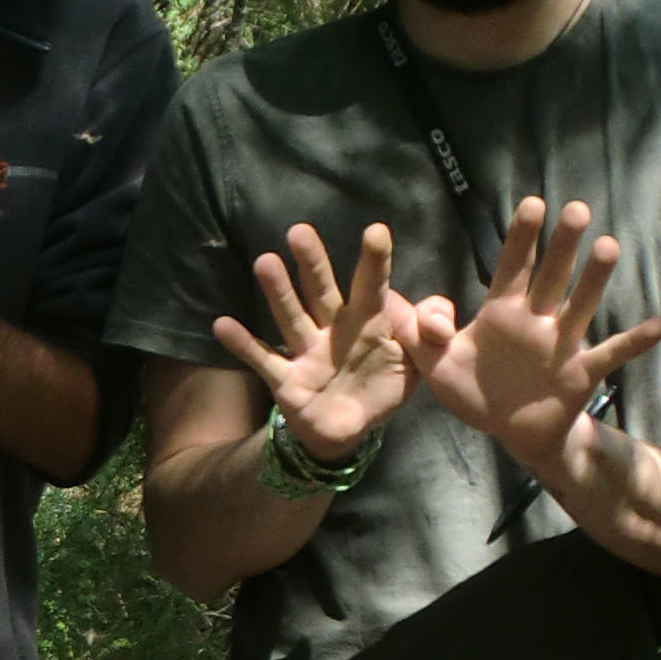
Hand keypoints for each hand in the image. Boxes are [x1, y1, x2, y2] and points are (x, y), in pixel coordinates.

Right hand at [207, 221, 419, 465]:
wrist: (348, 428)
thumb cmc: (381, 386)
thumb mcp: (418, 363)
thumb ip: (428, 334)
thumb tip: (438, 311)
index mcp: (367, 324)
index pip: (372, 288)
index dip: (375, 262)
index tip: (376, 231)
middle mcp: (332, 330)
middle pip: (321, 292)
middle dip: (312, 263)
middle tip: (301, 231)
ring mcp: (306, 353)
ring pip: (292, 317)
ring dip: (278, 292)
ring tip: (265, 261)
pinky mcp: (286, 379)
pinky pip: (263, 359)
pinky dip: (243, 344)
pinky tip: (222, 325)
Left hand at [403, 197, 660, 472]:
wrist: (510, 432)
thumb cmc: (475, 391)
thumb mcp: (436, 365)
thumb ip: (418, 333)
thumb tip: (399, 300)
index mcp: (502, 312)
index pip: (511, 267)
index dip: (520, 238)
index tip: (531, 204)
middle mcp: (536, 320)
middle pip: (551, 276)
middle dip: (561, 244)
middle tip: (575, 209)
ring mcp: (561, 345)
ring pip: (580, 305)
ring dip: (594, 279)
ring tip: (608, 246)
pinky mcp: (580, 373)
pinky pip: (611, 354)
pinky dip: (634, 341)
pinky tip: (660, 325)